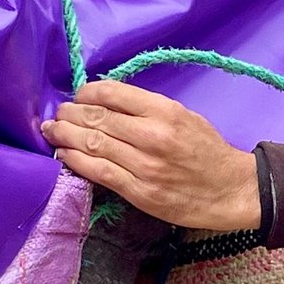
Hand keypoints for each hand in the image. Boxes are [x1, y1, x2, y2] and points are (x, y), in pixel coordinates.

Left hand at [41, 80, 260, 231]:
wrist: (231, 190)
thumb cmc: (208, 151)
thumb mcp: (185, 116)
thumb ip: (149, 108)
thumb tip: (108, 103)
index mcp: (165, 111)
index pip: (113, 93)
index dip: (87, 92)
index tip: (79, 96)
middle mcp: (152, 135)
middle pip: (97, 117)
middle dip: (70, 113)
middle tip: (59, 113)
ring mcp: (144, 165)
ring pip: (92, 144)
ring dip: (65, 135)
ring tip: (52, 130)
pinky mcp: (139, 191)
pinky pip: (98, 172)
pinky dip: (75, 161)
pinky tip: (63, 154)